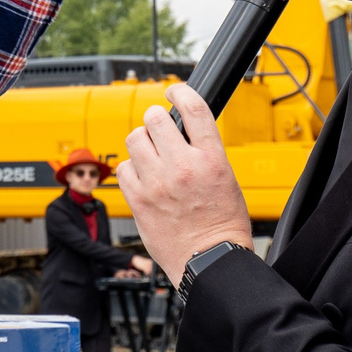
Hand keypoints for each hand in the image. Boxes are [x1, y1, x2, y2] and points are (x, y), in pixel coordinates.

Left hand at [116, 84, 252, 280]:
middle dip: (156, 120)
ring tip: (151, 155)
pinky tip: (144, 178)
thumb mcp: (227, 180)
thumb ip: (204, 153)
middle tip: (160, 130)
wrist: (209, 261)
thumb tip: (183, 132)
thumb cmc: (222, 225)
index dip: (181, 92)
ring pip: (135, 139)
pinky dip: (132, 169)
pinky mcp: (139, 199)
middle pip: (155, 118)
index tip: (174, 91)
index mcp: (212, 160)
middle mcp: (183, 167)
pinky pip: (124, 167)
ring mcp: (157, 182)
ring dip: (142, 142)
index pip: (194, 109)